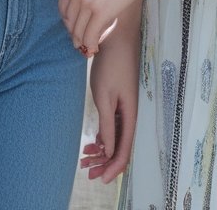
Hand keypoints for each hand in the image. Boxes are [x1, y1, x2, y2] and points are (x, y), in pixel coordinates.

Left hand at [59, 0, 145, 52]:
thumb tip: (87, 8)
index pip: (63, 6)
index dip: (68, 20)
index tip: (76, 27)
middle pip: (70, 20)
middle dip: (75, 33)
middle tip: (82, 42)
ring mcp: (88, 1)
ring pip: (78, 31)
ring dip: (82, 43)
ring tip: (88, 49)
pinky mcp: (101, 12)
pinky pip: (90, 36)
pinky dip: (91, 45)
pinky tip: (96, 49)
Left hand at [81, 21, 140, 182]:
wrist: (117, 37)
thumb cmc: (111, 65)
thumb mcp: (105, 97)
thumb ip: (107, 124)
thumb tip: (108, 149)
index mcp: (130, 115)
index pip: (124, 150)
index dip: (113, 168)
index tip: (99, 180)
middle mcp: (131, 114)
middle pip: (121, 147)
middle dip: (105, 163)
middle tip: (87, 171)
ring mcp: (126, 107)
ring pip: (117, 138)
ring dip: (103, 151)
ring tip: (85, 159)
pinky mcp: (120, 101)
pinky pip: (114, 126)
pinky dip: (103, 138)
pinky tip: (92, 142)